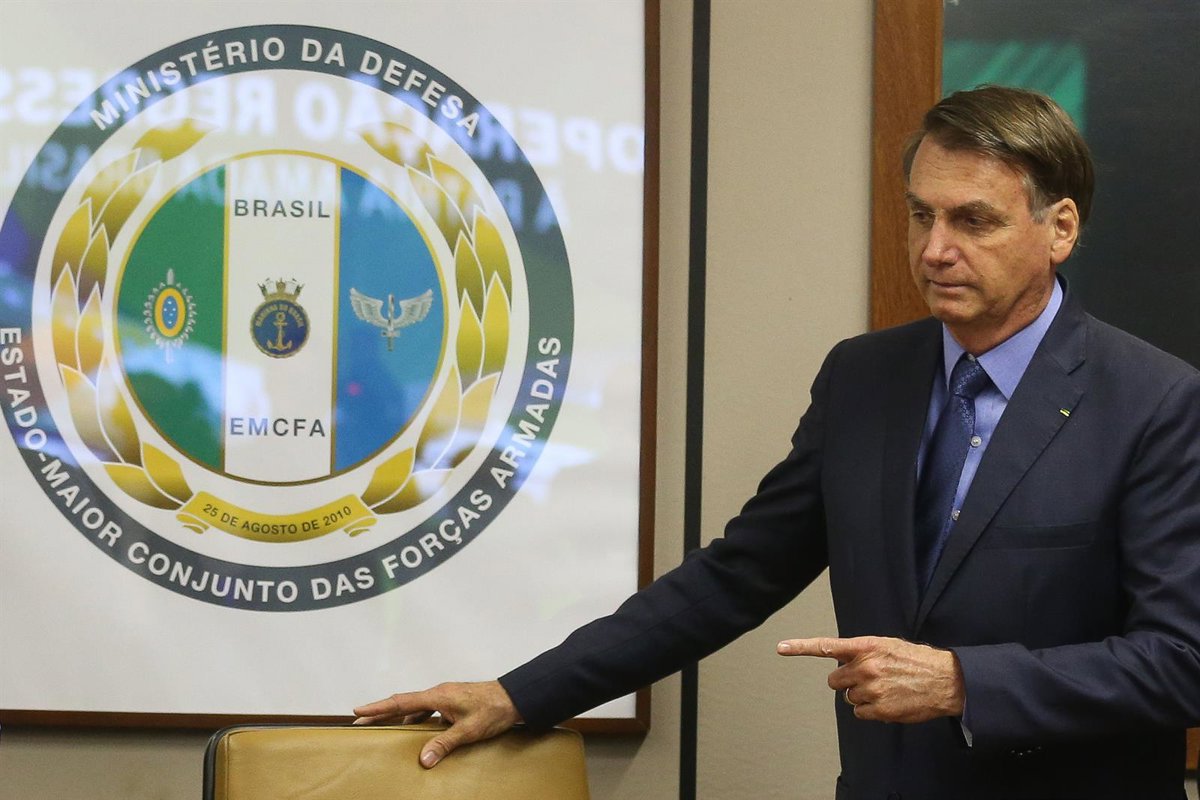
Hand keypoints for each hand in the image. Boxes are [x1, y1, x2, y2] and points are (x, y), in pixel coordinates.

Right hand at [353, 680, 521, 767]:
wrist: (515, 697)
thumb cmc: (494, 709)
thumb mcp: (468, 730)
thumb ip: (444, 743)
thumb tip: (423, 759)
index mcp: (438, 696)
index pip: (401, 701)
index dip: (378, 707)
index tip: (358, 710)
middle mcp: (439, 693)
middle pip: (404, 704)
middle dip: (382, 713)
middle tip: (361, 722)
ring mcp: (446, 697)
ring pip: (417, 709)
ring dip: (402, 720)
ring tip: (386, 732)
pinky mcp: (453, 702)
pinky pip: (430, 712)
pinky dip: (420, 722)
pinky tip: (419, 736)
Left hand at [777, 636, 964, 722]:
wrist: (945, 680)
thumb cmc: (916, 661)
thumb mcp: (887, 645)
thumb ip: (861, 651)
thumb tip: (839, 658)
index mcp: (866, 646)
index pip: (827, 645)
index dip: (801, 646)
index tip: (780, 647)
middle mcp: (865, 666)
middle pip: (834, 680)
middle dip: (846, 681)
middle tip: (868, 679)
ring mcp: (871, 689)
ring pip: (848, 698)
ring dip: (860, 695)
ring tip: (884, 689)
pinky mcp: (879, 709)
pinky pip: (859, 713)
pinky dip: (869, 710)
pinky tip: (887, 701)